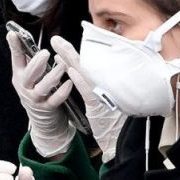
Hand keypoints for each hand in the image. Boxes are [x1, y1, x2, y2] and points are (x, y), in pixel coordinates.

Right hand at [7, 30, 75, 157]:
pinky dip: (63, 91)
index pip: (16, 59)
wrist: (41, 119)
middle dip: (36, 63)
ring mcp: (36, 99)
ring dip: (52, 76)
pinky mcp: (48, 108)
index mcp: (20, 75)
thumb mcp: (27, 74)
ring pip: (42, 88)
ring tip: (62, 66)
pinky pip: (55, 100)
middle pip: (28, 75)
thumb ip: (24, 56)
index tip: (13, 34)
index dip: (14, 46)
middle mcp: (25, 87)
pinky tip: (69, 82)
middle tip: (46, 53)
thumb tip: (15, 34)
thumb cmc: (36, 90)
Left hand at [51, 35, 126, 160]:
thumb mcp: (103, 103)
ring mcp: (103, 94)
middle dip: (67, 51)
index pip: (83, 67)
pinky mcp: (101, 106)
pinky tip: (71, 71)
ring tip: (58, 47)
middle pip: (83, 65)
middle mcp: (102, 86)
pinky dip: (80, 81)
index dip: (70, 54)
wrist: (124, 141)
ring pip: (84, 73)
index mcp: (100, 85)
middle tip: (55, 38)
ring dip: (70, 59)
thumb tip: (79, 75)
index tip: (59, 44)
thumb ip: (94, 89)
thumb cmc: (113, 123)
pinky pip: (88, 91)